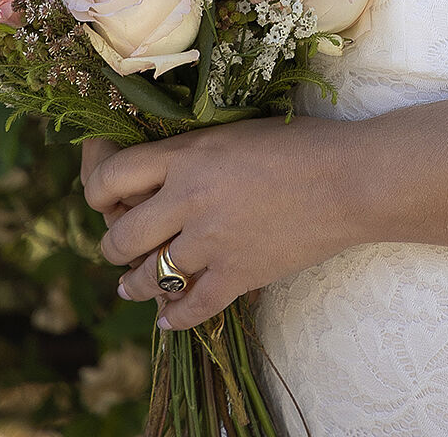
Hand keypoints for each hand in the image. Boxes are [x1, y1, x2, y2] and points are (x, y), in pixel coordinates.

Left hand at [83, 116, 362, 329]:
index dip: (97, 190)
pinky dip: (174, 318)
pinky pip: (189, 309)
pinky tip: (169, 318)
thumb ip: (193, 150)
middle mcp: (189, 199)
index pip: (110, 177)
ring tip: (132, 286)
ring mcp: (211, 242)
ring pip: (147, 278)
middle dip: (114, 246)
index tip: (105, 198)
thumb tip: (159, 172)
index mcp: (187, 154)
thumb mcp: (236, 130)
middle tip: (122, 247)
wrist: (351, 179)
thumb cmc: (302, 142)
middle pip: (120, 237)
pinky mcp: (237, 275)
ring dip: (134, 284)